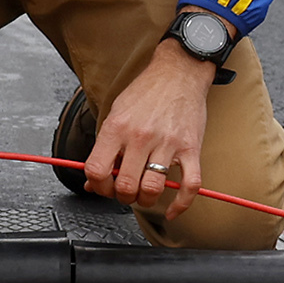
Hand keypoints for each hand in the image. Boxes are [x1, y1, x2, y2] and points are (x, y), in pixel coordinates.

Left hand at [88, 38, 214, 220]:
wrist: (179, 73)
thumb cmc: (146, 93)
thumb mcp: (116, 113)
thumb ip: (104, 147)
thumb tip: (93, 181)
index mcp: (117, 128)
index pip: (97, 170)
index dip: (97, 186)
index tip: (102, 186)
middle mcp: (141, 136)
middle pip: (125, 186)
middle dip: (121, 197)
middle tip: (125, 192)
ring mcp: (167, 143)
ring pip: (152, 189)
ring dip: (145, 201)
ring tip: (144, 195)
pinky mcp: (190, 148)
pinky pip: (189, 185)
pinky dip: (180, 204)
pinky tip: (173, 209)